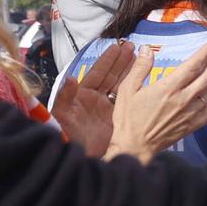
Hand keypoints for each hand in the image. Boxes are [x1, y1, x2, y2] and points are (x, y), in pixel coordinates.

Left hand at [50, 40, 130, 156]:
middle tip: (132, 46)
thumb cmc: (68, 135)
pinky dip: (136, 89)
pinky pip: (128, 101)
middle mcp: (96, 99)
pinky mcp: (119, 119)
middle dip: (121, 61)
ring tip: (140, 57)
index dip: (107, 60)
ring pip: (121, 85)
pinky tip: (144, 81)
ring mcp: (108, 109)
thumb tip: (71, 78)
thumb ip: (64, 97)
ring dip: (130, 71)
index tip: (117, 47)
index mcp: (83, 95)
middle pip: (111, 75)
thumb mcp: (62, 116)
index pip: (97, 73)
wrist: (81, 159)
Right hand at [108, 41, 206, 160]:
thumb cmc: (129, 118)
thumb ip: (140, 67)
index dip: (204, 53)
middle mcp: (183, 100)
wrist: (136, 146)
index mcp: (168, 88)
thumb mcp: (128, 89)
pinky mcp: (193, 125)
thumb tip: (148, 49)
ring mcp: (190, 113)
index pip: (193, 66)